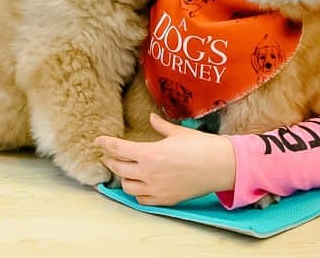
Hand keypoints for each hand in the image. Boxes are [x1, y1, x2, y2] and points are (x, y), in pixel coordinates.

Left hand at [95, 113, 235, 205]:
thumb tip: (151, 118)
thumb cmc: (201, 146)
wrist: (221, 166)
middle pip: (119, 169)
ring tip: (123, 171)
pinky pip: (142, 200)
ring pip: (128, 187)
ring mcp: (156, 189)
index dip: (106, 144)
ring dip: (123, 178)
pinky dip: (137, 193)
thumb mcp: (178, 132)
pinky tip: (139, 186)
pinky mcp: (166, 200)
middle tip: (107, 156)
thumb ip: (160, 127)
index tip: (98, 141)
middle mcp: (148, 173)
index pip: (119, 149)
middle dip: (110, 161)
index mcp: (149, 153)